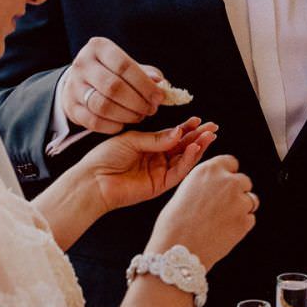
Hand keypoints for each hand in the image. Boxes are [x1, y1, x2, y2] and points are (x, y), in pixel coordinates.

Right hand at [63, 37, 165, 135]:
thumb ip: (145, 73)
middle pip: (113, 87)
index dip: (145, 84)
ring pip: (103, 106)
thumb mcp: (126, 65)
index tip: (159, 97)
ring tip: (139, 116)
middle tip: (151, 109)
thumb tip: (160, 83)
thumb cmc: (110, 72)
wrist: (79, 81)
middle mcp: (82, 64)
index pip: (124, 66)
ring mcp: (73, 86)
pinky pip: (94, 121)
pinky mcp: (70, 107)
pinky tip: (123, 124)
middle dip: (137, 102)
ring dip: (127, 115)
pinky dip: (112, 126)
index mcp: (99, 47)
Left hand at [85, 119, 218, 214]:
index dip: (186, 128)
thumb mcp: (132, 140)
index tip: (198, 120)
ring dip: (197, 148)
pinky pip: (177, 172)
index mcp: (149, 146)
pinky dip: (188, 161)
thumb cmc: (105, 157)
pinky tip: (194, 149)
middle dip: (198, 137)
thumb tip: (179, 132)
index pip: (173, 136)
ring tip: (208, 137)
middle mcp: (156, 159)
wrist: (93, 180)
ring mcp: (159, 172)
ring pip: (184, 160)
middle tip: (212, 128)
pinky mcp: (159, 185)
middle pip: (182, 147)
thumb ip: (157, 138)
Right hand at [147, 155, 256, 271]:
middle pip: (244, 180)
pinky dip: (242, 224)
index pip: (231, 162)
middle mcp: (227, 181)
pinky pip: (250, 219)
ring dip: (242, 208)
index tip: (225, 182)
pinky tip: (225, 230)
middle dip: (237, 192)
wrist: (178, 248)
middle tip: (223, 206)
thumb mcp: (185, 190)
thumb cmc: (174, 223)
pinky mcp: (245, 221)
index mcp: (209, 170)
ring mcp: (239, 201)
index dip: (228, 174)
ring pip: (251, 200)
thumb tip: (214, 186)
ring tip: (223, 220)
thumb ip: (204, 183)